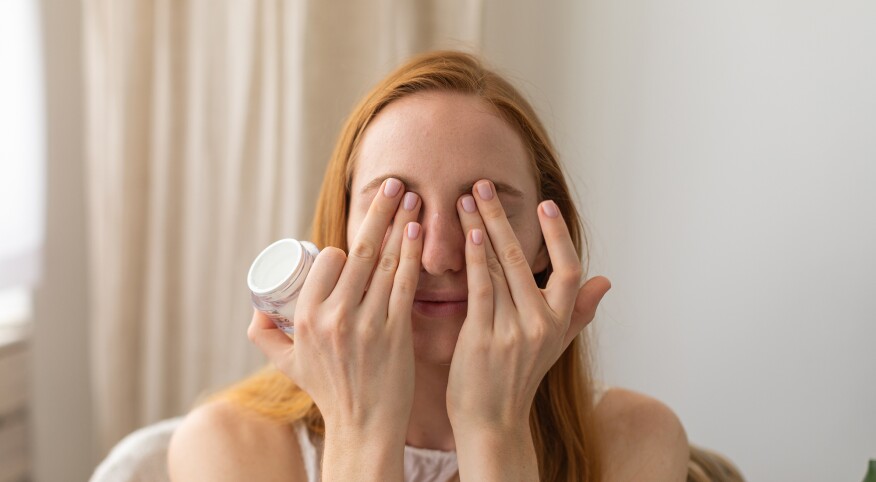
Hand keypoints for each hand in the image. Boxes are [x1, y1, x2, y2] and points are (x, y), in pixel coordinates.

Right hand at [247, 178, 422, 436]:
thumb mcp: (286, 363)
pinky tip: (418, 232)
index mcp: (305, 317)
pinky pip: (404, 284)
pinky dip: (412, 254)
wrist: (364, 426)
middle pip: (359, 251)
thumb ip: (264, 335)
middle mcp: (333, 316)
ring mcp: (366, 324)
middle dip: (379, 210)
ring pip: (385, 262)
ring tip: (414, 198)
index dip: (344, 245)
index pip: (326, 261)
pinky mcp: (395, 332)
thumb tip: (255, 308)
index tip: (361, 238)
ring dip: (401, 223)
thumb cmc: (327, 391)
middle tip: (395, 183)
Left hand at [447, 179, 610, 431]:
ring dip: (482, 228)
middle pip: (524, 259)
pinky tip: (469, 234)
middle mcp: (541, 325)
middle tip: (484, 184)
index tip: (545, 203)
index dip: (558, 235)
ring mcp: (513, 331)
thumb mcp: (554, 346)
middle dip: (503, 217)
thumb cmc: (518, 380)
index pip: (569, 270)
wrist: (492, 422)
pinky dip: (476, 260)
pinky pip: (482, 289)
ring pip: (500, 268)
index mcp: (559, 323)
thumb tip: (606, 282)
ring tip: (465, 199)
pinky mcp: (484, 338)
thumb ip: (578, 312)